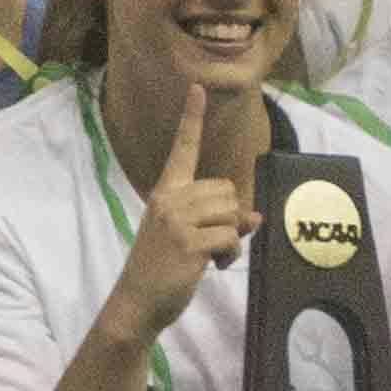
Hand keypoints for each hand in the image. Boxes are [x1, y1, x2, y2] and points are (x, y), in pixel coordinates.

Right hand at [100, 83, 265, 343]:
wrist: (136, 302)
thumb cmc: (160, 269)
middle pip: (225, 188)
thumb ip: (214, 221)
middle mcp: (170, 200)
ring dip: (232, 239)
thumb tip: (254, 216)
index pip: (182, 149)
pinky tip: (214, 267)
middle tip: (214, 243)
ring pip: (231, 212)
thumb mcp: (185, 237)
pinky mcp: (189, 243)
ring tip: (212, 257)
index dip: (191, 118)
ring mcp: (178, 221)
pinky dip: (230, 254)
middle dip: (229, 216)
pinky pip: (230, 237)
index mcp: (166, 193)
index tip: (198, 87)